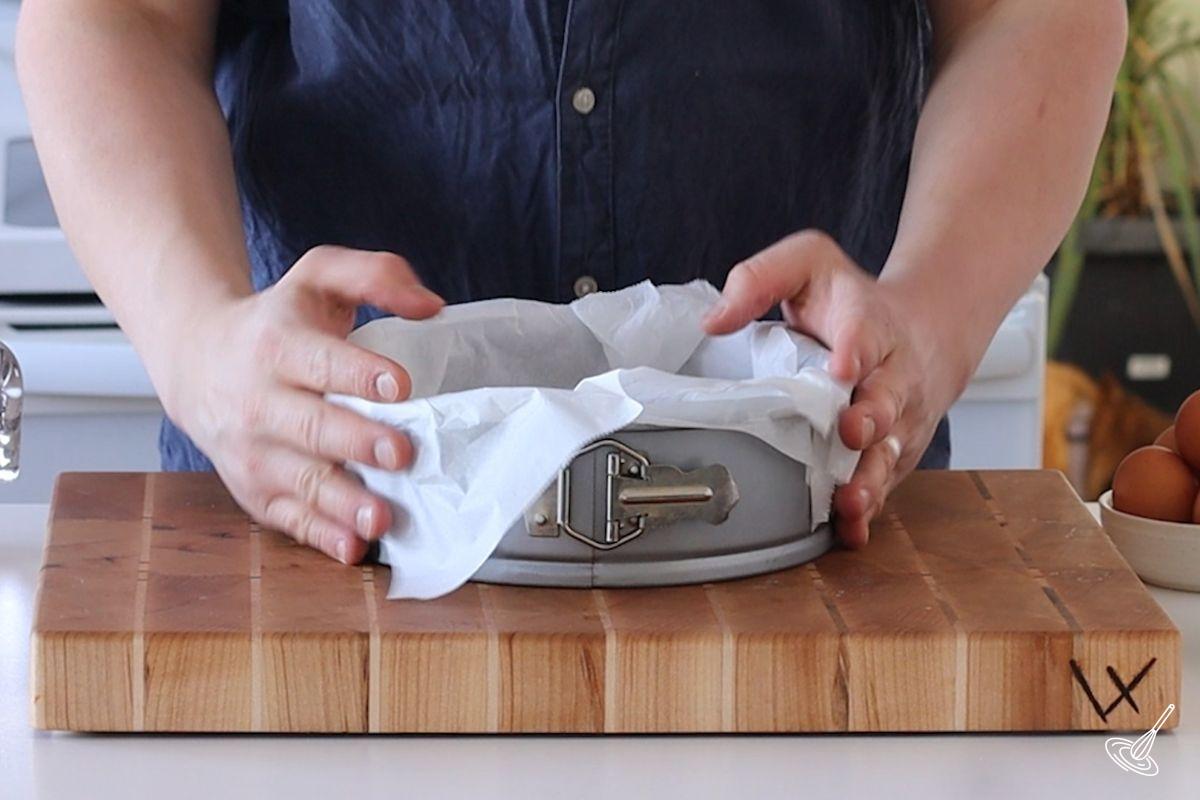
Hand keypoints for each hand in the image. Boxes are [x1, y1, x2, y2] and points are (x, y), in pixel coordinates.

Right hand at [159, 246, 443, 562]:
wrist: (197, 360)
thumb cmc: (275, 321)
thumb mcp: (318, 277)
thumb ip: (376, 275)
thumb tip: (431, 304)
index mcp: (276, 345)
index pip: (320, 360)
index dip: (359, 373)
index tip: (400, 385)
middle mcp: (258, 401)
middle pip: (310, 426)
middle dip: (356, 442)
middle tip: (401, 452)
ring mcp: (253, 451)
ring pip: (299, 480)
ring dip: (342, 503)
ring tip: (382, 516)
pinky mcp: (254, 489)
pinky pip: (287, 517)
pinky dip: (319, 535)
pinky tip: (352, 546)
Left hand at [703, 230, 970, 546]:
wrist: (925, 331)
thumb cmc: (851, 303)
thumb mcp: (809, 265)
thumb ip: (761, 279)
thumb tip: (713, 321)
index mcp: (868, 325)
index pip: (865, 334)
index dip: (856, 350)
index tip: (843, 366)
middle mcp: (891, 375)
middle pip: (886, 399)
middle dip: (870, 418)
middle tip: (851, 432)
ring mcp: (897, 419)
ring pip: (888, 451)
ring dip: (869, 476)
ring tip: (850, 497)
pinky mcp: (893, 453)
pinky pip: (886, 482)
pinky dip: (870, 507)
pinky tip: (852, 527)